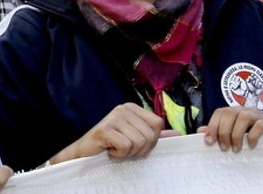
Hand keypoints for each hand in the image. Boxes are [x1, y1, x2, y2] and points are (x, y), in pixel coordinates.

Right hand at [50, 103, 164, 163]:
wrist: (84, 153)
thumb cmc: (110, 146)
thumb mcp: (136, 139)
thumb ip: (155, 135)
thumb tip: (178, 134)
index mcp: (132, 108)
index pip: (157, 123)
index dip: (152, 140)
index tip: (136, 145)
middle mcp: (123, 108)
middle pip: (150, 134)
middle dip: (140, 149)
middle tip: (124, 149)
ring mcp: (113, 117)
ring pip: (139, 141)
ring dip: (129, 153)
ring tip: (116, 149)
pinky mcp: (104, 129)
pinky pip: (126, 146)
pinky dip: (119, 154)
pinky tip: (110, 150)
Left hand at [198, 106, 262, 151]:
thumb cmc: (252, 139)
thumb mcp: (233, 136)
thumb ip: (218, 132)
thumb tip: (200, 132)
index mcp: (235, 112)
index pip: (220, 112)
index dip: (212, 126)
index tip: (209, 142)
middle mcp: (246, 110)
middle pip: (229, 113)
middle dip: (223, 131)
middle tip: (224, 148)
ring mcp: (259, 116)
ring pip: (243, 117)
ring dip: (236, 134)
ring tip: (236, 149)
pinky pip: (260, 125)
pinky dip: (253, 136)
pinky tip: (251, 146)